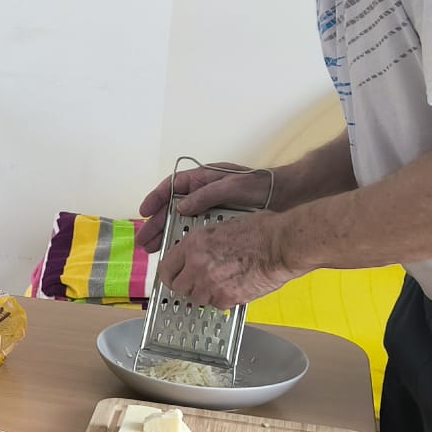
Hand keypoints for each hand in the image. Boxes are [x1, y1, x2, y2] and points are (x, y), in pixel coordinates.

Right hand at [136, 162, 275, 252]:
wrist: (288, 196)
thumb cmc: (261, 186)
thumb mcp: (233, 186)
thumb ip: (206, 195)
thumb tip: (180, 206)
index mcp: (203, 179)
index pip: (172, 186)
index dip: (156, 198)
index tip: (144, 212)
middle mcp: (203, 193)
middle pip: (172, 208)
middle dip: (156, 224)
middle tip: (145, 242)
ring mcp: (210, 208)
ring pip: (181, 221)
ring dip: (167, 235)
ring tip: (155, 250)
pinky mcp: (219, 223)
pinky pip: (195, 231)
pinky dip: (184, 241)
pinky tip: (178, 253)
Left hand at [156, 210, 298, 306]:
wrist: (281, 243)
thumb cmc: (260, 230)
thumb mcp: (221, 228)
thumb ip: (202, 244)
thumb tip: (195, 254)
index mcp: (193, 244)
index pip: (166, 268)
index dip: (170, 275)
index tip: (174, 277)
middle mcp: (197, 265)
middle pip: (178, 287)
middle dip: (187, 286)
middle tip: (199, 283)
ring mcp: (211, 283)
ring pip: (196, 299)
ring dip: (205, 295)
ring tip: (220, 285)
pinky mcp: (227, 297)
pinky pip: (217, 305)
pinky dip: (223, 300)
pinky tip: (234, 289)